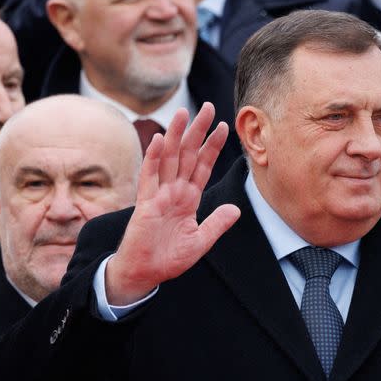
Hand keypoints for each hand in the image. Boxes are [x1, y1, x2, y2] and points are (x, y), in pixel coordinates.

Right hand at [105, 103, 240, 304]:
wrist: (144, 273)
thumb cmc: (168, 258)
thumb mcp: (200, 241)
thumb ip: (216, 224)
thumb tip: (236, 209)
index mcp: (188, 199)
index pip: (203, 166)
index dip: (212, 146)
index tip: (223, 126)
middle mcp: (174, 191)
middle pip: (188, 155)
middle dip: (197, 131)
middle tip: (208, 107)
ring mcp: (159, 195)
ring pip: (169, 159)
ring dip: (176, 136)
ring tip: (184, 113)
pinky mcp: (145, 204)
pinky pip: (150, 177)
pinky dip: (154, 158)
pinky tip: (161, 140)